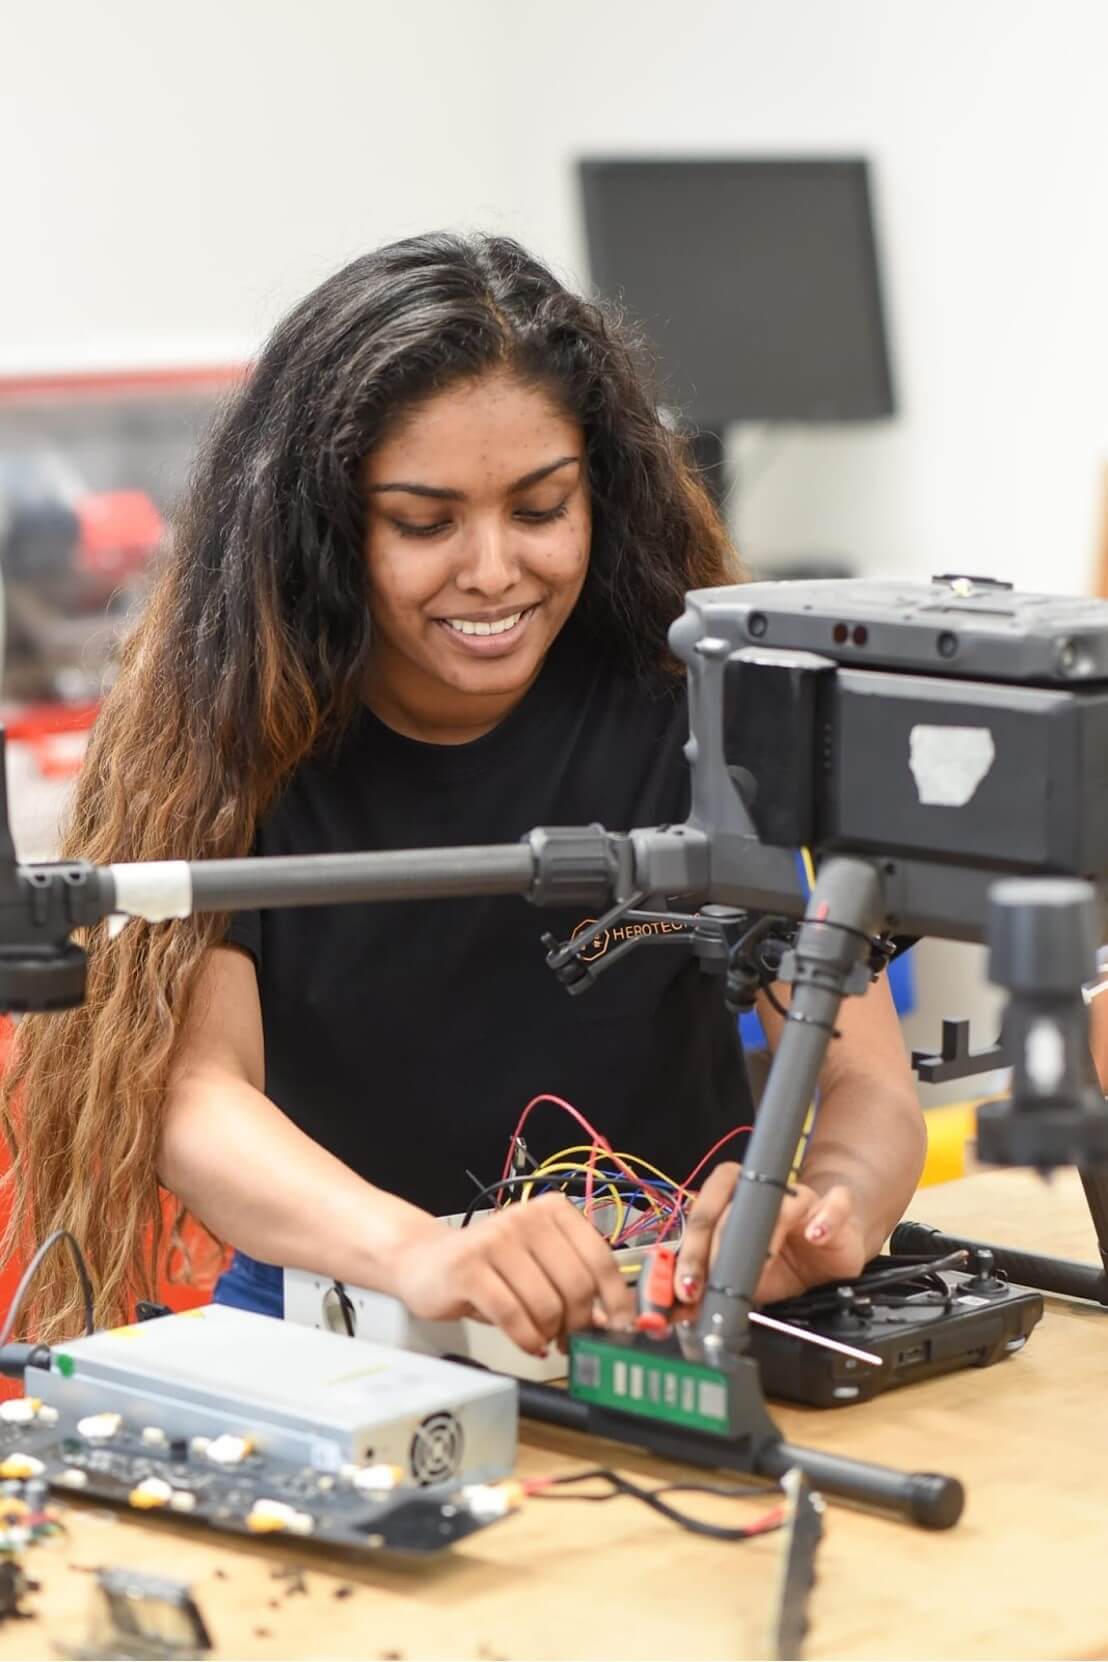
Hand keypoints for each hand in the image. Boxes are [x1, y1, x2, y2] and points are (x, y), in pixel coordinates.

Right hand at [391, 1193, 635, 1356]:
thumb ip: (576, 1288)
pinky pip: (512, 1315)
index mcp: (553, 1210)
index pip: (601, 1258)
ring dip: (549, 1334)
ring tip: (541, 1339)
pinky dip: (526, 1338)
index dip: (616, 1302)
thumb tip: (616, 1323)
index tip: (621, 1331)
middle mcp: (527, 1217)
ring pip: (546, 1305)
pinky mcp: (468, 1267)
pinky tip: (527, 1344)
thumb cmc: (488, 1268)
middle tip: (569, 1342)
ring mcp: (496, 1239)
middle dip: (578, 1325)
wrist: (425, 1262)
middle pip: (577, 1286)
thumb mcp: (537, 1270)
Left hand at [673, 1161, 867, 1308]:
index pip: (706, 1208)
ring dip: (768, 1232)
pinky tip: (815, 1236)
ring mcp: (803, 1198)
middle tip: (710, 1282)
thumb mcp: (743, 1280)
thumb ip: (711, 1287)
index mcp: (735, 1201)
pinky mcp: (837, 1210)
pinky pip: (836, 1203)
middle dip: (716, 1243)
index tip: (686, 1286)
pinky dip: (826, 1217)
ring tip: (760, 1263)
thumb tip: (676, 1311)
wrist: (827, 1253)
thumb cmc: (782, 1260)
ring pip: (783, 1200)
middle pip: (735, 1200)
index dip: (691, 1245)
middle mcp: (766, 1193)